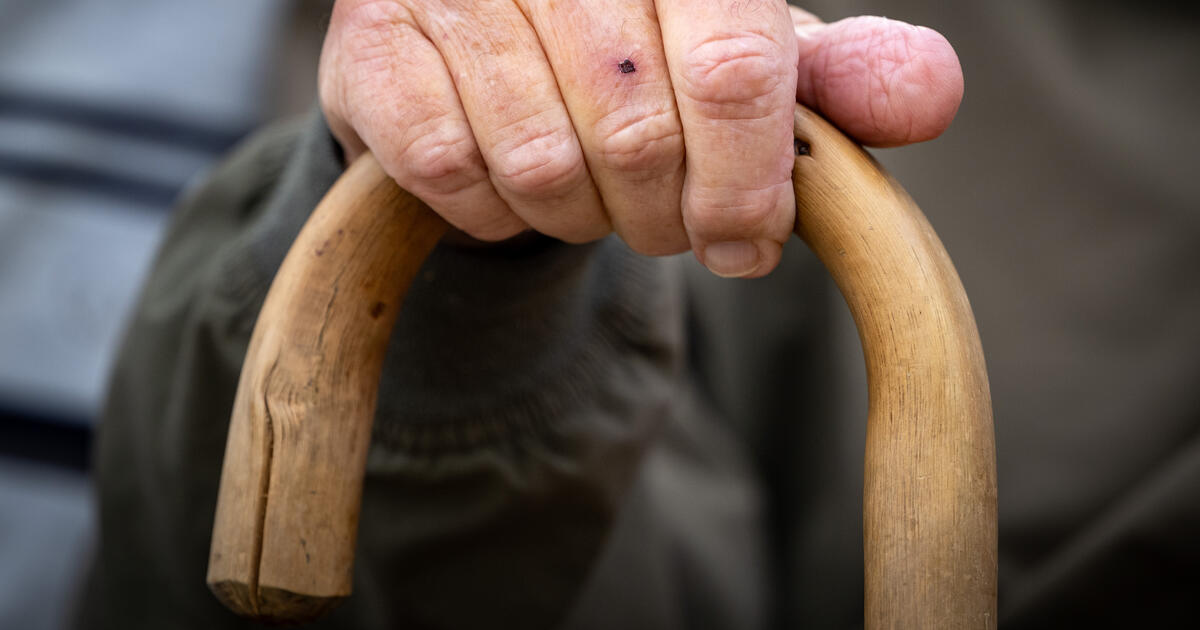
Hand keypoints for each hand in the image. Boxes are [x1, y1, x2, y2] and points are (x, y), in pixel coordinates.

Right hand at [319, 1, 962, 276]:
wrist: (484, 40)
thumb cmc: (633, 50)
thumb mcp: (741, 53)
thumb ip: (829, 78)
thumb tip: (930, 97)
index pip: (736, 70)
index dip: (750, 183)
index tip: (749, 246)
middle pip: (640, 138)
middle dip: (662, 218)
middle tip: (664, 225)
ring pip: (543, 169)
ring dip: (580, 219)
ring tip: (588, 199)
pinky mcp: (371, 52)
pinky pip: (455, 180)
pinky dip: (493, 214)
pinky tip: (509, 185)